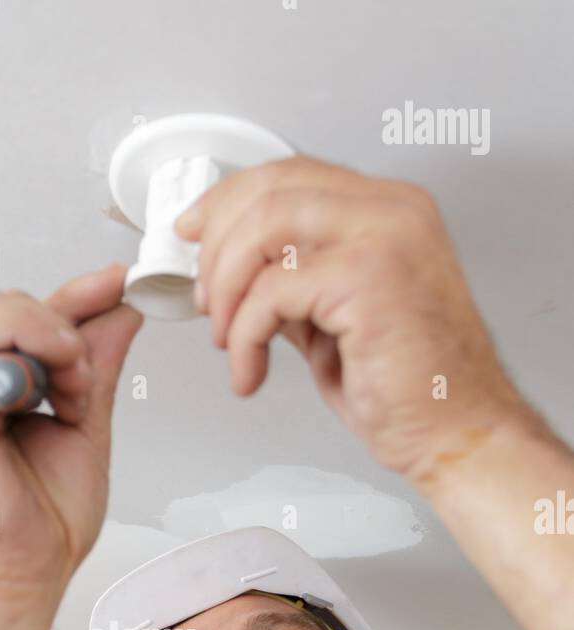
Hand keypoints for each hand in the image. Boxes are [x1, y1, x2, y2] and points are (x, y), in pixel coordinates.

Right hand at [0, 264, 141, 595]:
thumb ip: (98, 370)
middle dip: (59, 316)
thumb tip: (119, 315)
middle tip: (91, 365)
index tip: (117, 284)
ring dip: (44, 328)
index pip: (25, 318)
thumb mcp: (88, 428)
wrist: (22, 579)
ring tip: (75, 377)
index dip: (73, 295)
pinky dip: (23, 339)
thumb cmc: (44, 528)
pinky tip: (57, 372)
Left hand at [175, 156, 530, 479]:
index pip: (290, 174)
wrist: (457, 433)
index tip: (194, 233)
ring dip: (225, 288)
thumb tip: (236, 274)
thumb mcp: (335, 320)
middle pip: (271, 189)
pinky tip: (250, 369)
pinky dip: (244, 337)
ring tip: (225, 337)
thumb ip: (296, 284)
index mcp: (390, 210)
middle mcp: (393, 212)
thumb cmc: (412, 390)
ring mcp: (384, 238)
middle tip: (203, 299)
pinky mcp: (366, 279)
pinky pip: (270, 293)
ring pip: (264, 227)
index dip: (228, 200)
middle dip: (217, 246)